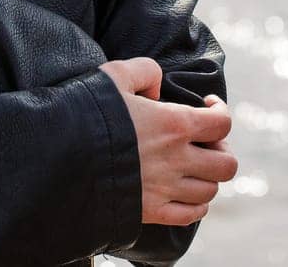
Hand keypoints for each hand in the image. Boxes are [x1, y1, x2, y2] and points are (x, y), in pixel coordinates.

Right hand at [98, 57, 237, 226]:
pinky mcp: (151, 211)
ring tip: (194, 167)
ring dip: (208, 178)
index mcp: (174, 124)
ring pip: (210, 192)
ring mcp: (165, 189)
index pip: (222, 124)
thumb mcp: (115, 75)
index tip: (208, 106)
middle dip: (221, 150)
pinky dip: (196, 206)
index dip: (221, 111)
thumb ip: (145, 71)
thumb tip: (156, 89)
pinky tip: (186, 194)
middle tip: (206, 141)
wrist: (60, 155)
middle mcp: (177, 160)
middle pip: (226, 165)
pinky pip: (190, 216)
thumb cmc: (88, 112)